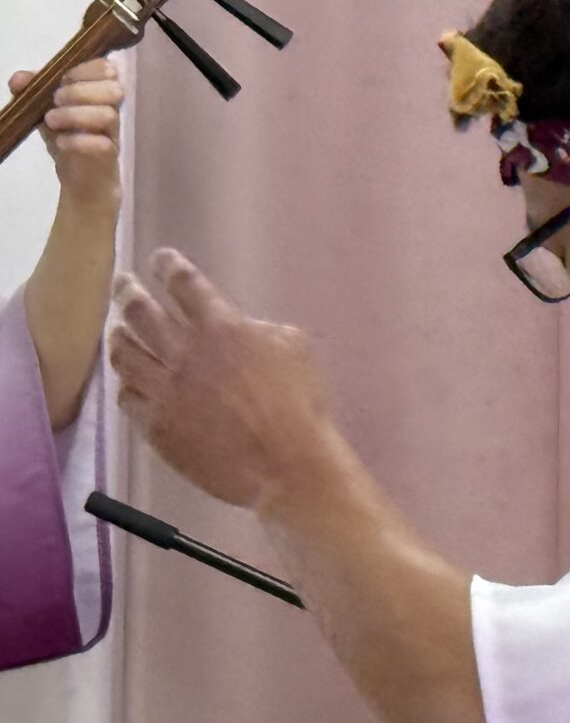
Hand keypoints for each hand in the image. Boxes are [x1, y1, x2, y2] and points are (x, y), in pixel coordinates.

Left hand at [13, 58, 122, 214]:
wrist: (79, 179)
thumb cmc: (67, 137)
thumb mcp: (44, 110)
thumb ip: (31, 90)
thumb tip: (19, 79)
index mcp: (99, 92)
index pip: (107, 68)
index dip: (85, 69)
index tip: (62, 79)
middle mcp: (112, 109)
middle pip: (114, 89)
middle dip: (79, 91)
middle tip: (55, 101)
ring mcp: (113, 133)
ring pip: (108, 115)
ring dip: (74, 115)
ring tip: (51, 122)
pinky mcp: (110, 155)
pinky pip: (102, 143)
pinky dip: (77, 141)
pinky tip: (61, 143)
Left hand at [109, 251, 335, 510]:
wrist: (284, 463)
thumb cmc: (299, 405)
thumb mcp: (294, 348)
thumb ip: (260, 329)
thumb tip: (243, 329)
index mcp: (220, 327)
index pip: (184, 283)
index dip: (169, 266)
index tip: (160, 259)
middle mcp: (183, 352)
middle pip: (139, 311)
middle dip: (127, 291)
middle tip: (122, 283)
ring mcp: (164, 389)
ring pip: (123, 354)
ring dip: (118, 337)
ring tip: (117, 331)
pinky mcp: (155, 424)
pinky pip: (127, 397)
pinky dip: (126, 384)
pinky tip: (130, 381)